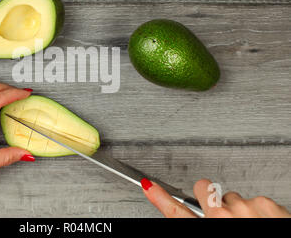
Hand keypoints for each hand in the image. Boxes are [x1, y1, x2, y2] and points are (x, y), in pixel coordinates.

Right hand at [141, 178, 289, 217]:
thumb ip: (203, 224)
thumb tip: (202, 217)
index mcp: (207, 229)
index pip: (176, 212)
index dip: (160, 198)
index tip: (149, 186)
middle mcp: (222, 216)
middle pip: (204, 190)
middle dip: (210, 197)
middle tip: (222, 214)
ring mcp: (244, 207)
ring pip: (232, 196)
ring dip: (240, 209)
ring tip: (251, 226)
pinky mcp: (265, 203)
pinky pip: (255, 199)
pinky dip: (260, 211)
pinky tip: (266, 224)